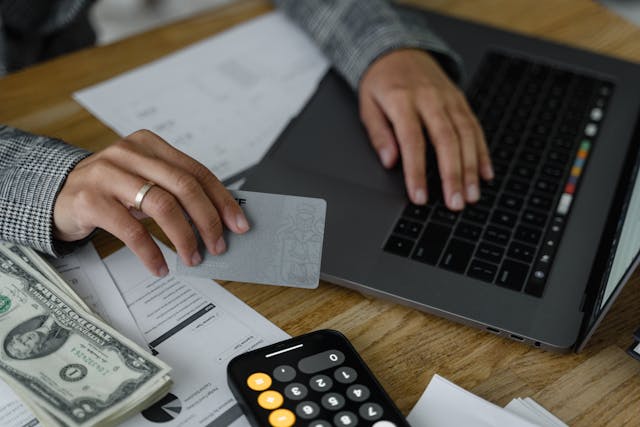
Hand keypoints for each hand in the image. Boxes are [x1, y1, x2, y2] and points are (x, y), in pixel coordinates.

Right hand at [54, 130, 249, 275]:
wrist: (57, 194)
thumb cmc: (111, 190)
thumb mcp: (144, 180)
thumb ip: (175, 191)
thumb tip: (218, 219)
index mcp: (151, 145)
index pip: (197, 172)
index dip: (221, 200)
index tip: (238, 224)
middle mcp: (130, 154)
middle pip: (184, 186)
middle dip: (207, 220)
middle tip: (218, 245)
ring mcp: (108, 174)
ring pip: (161, 205)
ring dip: (184, 237)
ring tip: (192, 257)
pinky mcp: (90, 200)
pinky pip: (130, 230)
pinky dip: (151, 252)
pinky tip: (160, 266)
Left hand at [359, 49, 492, 209]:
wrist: (400, 51)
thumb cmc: (381, 84)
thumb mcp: (368, 106)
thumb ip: (379, 134)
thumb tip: (390, 161)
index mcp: (402, 100)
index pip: (412, 141)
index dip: (417, 172)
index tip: (420, 197)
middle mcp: (430, 98)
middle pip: (446, 140)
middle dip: (453, 175)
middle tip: (455, 203)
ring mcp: (449, 98)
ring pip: (466, 135)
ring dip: (471, 168)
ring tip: (472, 195)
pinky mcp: (461, 100)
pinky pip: (475, 127)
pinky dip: (482, 152)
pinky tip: (485, 174)